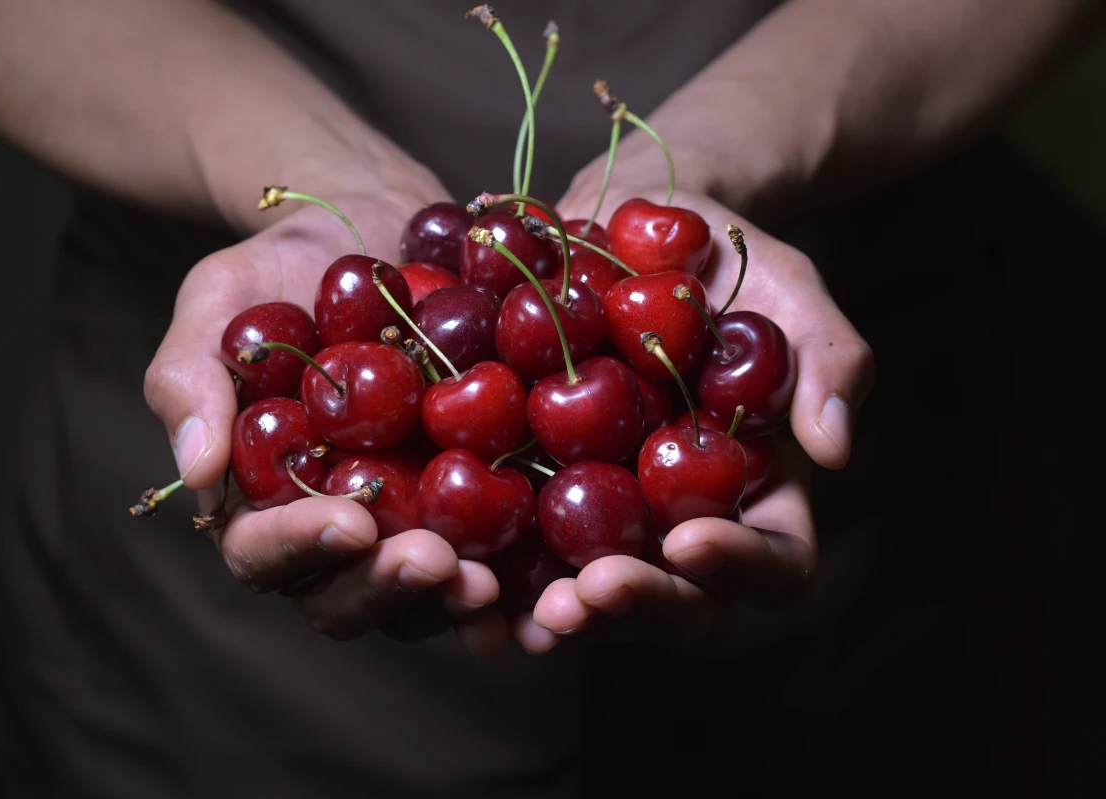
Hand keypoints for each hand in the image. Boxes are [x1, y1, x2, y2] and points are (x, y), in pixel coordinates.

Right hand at [143, 174, 510, 656]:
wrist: (372, 223)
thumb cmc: (280, 268)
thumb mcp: (220, 303)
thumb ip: (190, 380)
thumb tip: (197, 472)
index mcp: (263, 496)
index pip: (263, 552)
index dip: (301, 548)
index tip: (349, 522)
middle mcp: (336, 523)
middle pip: (347, 595)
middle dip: (386, 587)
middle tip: (432, 560)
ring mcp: (409, 516)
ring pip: (419, 592)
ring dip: (450, 595)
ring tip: (485, 577)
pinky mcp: (474, 495)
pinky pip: (492, 549)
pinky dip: (514, 567)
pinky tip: (538, 564)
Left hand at [511, 184, 874, 653]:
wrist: (633, 225)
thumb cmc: (728, 261)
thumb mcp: (791, 292)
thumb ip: (828, 361)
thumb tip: (834, 449)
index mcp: (758, 493)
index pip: (773, 563)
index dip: (739, 567)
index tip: (691, 538)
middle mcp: (683, 520)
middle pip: (680, 602)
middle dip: (638, 605)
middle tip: (588, 593)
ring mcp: (611, 513)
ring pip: (596, 593)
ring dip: (565, 609)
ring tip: (531, 606)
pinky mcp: (540, 490)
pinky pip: (521, 546)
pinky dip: (499, 570)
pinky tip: (463, 570)